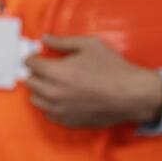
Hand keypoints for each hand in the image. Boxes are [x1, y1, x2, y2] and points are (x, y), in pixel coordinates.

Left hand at [24, 35, 161, 128]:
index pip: (30, 64)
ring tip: (54, 83)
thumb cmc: (113, 68)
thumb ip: (62, 42)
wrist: (132, 95)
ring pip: (35, 100)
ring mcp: (60, 110)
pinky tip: (63, 97)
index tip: (40, 56)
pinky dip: (51, 104)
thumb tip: (45, 39)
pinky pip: (48, 113)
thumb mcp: (89, 45)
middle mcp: (54, 93)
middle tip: (48, 68)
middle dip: (36, 72)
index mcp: (57, 72)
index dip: (35, 57)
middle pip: (29, 82)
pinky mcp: (68, 121)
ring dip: (41, 89)